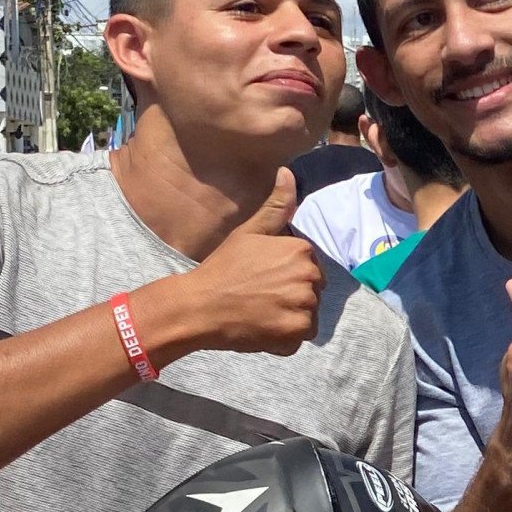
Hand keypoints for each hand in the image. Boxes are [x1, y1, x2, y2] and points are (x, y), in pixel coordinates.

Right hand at [181, 169, 323, 355]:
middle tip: (260, 297)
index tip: (263, 278)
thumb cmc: (223, 268)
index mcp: (303, 250)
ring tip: (260, 313)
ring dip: (289, 318)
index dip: (287, 274)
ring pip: (307, 315)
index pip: (310, 266)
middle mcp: (310, 276)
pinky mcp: (297, 333)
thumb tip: (288, 172)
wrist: (199, 306)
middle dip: (292, 296)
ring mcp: (305, 306)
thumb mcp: (249, 233)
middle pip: (312, 291)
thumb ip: (276, 206)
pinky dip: (284, 338)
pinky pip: (299, 337)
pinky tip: (261, 328)